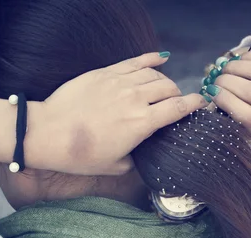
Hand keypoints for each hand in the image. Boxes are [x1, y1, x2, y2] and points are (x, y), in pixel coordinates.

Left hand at [28, 52, 207, 175]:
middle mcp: (136, 99)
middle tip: (174, 102)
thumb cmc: (80, 155)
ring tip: (163, 88)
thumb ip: (136, 157)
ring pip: (154, 74)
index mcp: (142, 123)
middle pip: (169, 88)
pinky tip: (162, 58)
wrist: (48, 133)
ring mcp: (120, 82)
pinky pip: (134, 61)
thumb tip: (143, 152)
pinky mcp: (105, 72)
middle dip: (177, 95)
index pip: (178, 107)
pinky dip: (151, 58)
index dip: (195, 104)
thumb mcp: (115, 166)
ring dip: (164, 80)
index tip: (202, 104)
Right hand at [205, 46, 250, 139]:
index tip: (212, 91)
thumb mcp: (227, 121)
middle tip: (217, 79)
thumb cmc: (238, 117)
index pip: (247, 115)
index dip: (227, 100)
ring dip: (238, 66)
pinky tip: (240, 60)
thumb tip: (209, 92)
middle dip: (229, 81)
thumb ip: (219, 109)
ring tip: (226, 68)